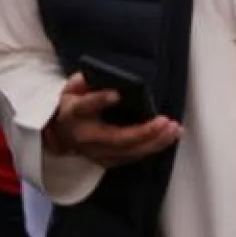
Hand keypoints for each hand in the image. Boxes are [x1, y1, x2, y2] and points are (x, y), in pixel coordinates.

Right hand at [47, 74, 180, 167]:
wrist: (61, 133)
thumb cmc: (76, 104)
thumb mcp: (75, 87)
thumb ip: (88, 80)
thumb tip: (109, 75)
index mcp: (74, 113)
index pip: (85, 106)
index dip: (99, 100)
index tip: (116, 94)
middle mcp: (85, 137)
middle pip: (115, 137)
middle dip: (143, 131)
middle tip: (165, 121)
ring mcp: (96, 152)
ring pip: (128, 151)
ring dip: (154, 142)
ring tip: (174, 129)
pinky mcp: (107, 160)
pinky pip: (133, 157)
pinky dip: (153, 148)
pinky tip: (170, 137)